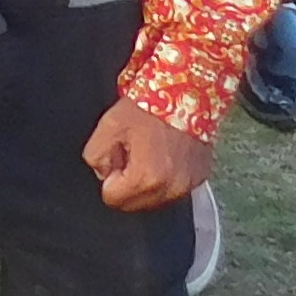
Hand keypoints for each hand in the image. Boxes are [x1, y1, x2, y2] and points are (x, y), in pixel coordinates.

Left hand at [83, 93, 208, 210]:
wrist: (188, 91)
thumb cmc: (150, 106)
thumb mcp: (109, 126)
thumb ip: (95, 157)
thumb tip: (104, 172)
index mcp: (146, 178)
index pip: (112, 199)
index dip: (110, 176)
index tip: (119, 155)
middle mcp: (170, 189)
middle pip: (133, 205)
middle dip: (127, 183)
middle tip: (133, 152)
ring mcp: (188, 186)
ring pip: (153, 200)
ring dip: (146, 183)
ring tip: (150, 151)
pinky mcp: (200, 179)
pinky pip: (172, 190)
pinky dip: (165, 179)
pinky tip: (165, 154)